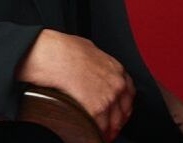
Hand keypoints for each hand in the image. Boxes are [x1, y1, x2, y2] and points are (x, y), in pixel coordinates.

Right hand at [17, 28, 135, 140]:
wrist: (53, 55)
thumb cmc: (64, 50)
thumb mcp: (88, 49)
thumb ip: (97, 62)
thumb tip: (91, 67)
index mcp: (116, 69)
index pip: (129, 93)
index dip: (122, 106)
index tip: (117, 113)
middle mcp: (117, 85)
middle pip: (123, 112)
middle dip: (116, 122)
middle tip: (108, 128)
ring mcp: (108, 98)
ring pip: (113, 123)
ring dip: (107, 131)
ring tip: (97, 134)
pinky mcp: (96, 110)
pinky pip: (99, 129)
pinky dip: (94, 134)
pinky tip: (88, 135)